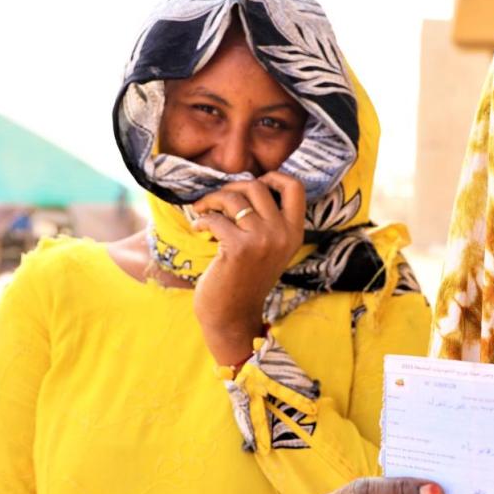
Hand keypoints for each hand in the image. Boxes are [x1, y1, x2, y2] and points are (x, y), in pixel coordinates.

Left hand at [190, 172, 304, 365]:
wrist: (232, 317)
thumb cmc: (244, 280)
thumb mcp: (269, 249)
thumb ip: (268, 221)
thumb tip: (245, 184)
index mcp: (294, 233)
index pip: (295, 188)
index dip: (274, 176)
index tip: (252, 182)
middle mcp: (282, 234)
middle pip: (258, 186)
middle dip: (231, 188)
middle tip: (216, 200)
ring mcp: (262, 240)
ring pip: (234, 198)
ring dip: (211, 201)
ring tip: (203, 211)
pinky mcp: (238, 248)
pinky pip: (215, 218)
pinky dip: (202, 220)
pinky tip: (198, 228)